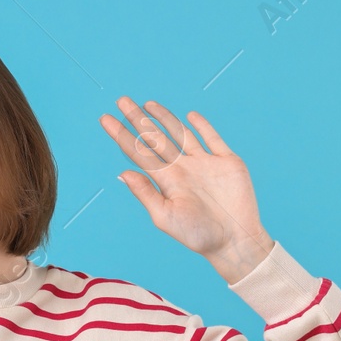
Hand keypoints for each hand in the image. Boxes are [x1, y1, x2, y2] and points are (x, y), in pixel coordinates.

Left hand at [100, 97, 273, 283]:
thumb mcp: (165, 216)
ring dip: (165, 118)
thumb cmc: (197, 235)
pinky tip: (190, 116)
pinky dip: (203, 126)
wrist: (234, 241)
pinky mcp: (226, 161)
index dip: (122, 135)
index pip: (139, 152)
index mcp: (165, 181)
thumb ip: (146, 193)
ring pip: (181, 134)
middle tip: (122, 99)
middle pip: (156, 138)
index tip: (105, 119)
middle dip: (138, 119)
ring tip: (148, 104)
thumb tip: (122, 173)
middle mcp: (182, 168)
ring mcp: (204, 163)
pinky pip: (213, 139)